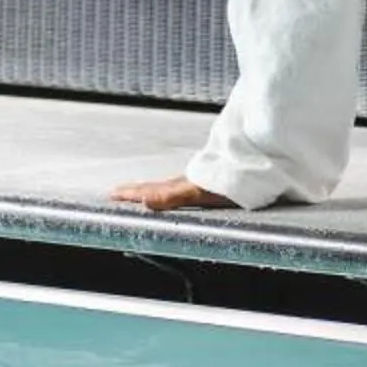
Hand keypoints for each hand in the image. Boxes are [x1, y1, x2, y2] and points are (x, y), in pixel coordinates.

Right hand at [109, 176, 236, 212]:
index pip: (149, 192)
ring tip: (142, 193)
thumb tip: (145, 201)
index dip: (132, 194)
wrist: (255, 164)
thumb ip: (171, 196)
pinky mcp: (211, 185)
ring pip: (169, 187)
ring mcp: (198, 183)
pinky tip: (179, 192)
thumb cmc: (227, 182)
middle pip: (156, 188)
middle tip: (117, 192)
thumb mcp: (195, 191)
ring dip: (152, 190)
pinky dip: (171, 190)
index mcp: (179, 187)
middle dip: (136, 191)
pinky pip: (183, 188)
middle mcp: (186, 184)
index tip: (112, 195)